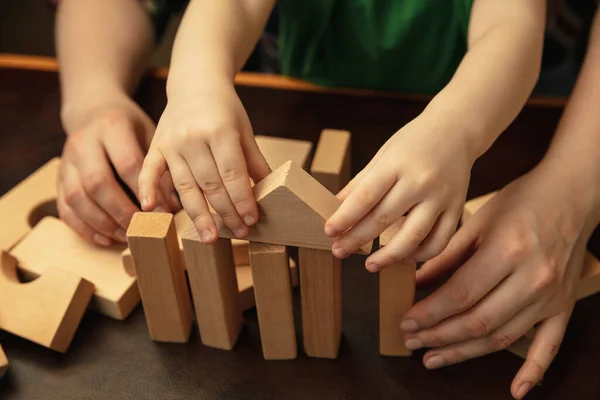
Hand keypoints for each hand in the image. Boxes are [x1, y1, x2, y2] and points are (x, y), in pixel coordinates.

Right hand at [58, 95, 179, 245]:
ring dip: (102, 223)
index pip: (127, 164)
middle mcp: (84, 142)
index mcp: (112, 127)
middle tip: (142, 228)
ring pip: (77, 197)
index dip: (144, 191)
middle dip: (121, 211)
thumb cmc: (129, 128)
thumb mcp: (150, 135)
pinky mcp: (58, 177)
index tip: (161, 213)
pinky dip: (83, 227)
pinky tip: (104, 238)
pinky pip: (64, 206)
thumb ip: (159, 167)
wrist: (92, 110)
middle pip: (98, 183)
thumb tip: (173, 206)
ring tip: (125, 236)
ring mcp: (66, 160)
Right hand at [138, 83, 269, 242]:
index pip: (233, 174)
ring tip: (210, 238)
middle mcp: (194, 138)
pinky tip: (150, 210)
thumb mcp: (245, 131)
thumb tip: (270, 191)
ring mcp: (172, 143)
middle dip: (227, 212)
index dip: (243, 199)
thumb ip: (255, 161)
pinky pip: (149, 171)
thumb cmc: (225, 109)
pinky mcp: (156, 147)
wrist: (195, 83)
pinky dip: (147, 189)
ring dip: (199, 215)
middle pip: (211, 184)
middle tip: (239, 232)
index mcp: (220, 131)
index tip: (251, 219)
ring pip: (186, 186)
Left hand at [325, 114, 471, 268]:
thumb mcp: (384, 153)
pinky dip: (421, 255)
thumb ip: (361, 182)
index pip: (366, 196)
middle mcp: (421, 181)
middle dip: (357, 239)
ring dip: (389, 256)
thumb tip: (336, 206)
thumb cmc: (415, 141)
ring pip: (414, 236)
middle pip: (384, 219)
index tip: (328, 231)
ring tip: (369, 266)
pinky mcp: (457, 208)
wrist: (457, 129)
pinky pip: (439, 241)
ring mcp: (441, 197)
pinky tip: (404, 258)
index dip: (345, 217)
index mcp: (398, 164)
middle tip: (339, 251)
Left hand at [401, 165, 597, 398]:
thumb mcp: (477, 222)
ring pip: (502, 337)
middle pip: (477, 321)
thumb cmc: (521, 201)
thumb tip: (415, 283)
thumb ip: (446, 255)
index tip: (406, 321)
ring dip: (464, 352)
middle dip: (438, 336)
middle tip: (411, 341)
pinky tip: (515, 392)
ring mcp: (551, 296)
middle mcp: (532, 279)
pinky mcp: (563, 305)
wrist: (572, 194)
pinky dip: (533, 372)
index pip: (460, 295)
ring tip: (433, 358)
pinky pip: (549, 345)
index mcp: (507, 251)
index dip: (429, 313)